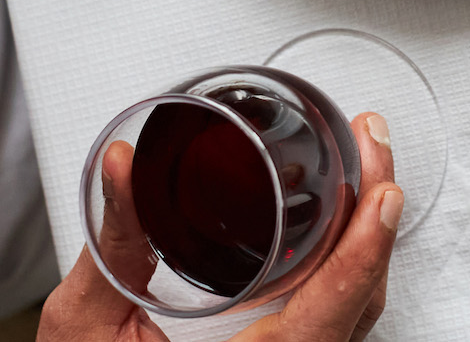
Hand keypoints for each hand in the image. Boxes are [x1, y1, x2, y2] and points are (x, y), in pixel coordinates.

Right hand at [39, 112, 401, 341]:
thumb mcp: (85, 325)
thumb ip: (112, 246)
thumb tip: (121, 165)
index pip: (324, 323)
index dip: (361, 257)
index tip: (383, 196)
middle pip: (359, 305)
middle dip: (374, 221)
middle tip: (373, 146)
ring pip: (357, 312)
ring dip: (368, 240)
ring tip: (367, 167)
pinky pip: (338, 318)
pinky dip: (349, 265)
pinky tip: (345, 218)